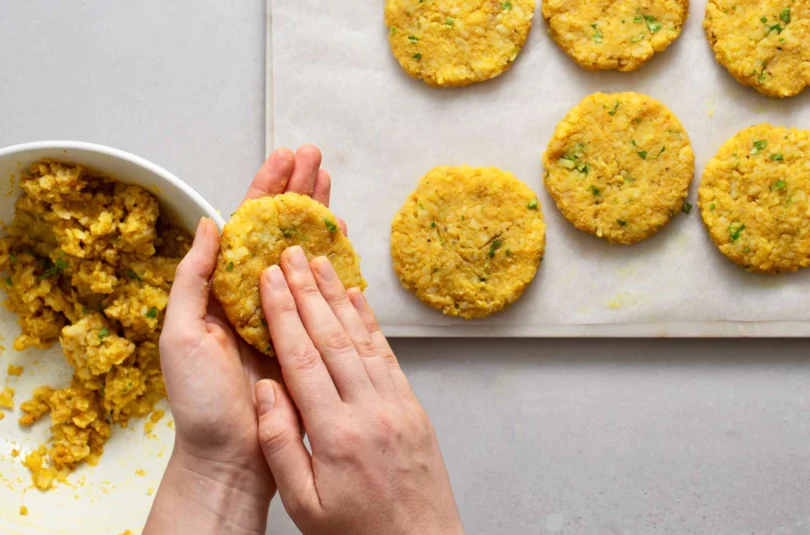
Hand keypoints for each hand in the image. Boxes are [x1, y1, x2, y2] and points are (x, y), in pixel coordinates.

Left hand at [146, 145, 341, 534]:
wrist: (233, 452)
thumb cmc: (199, 399)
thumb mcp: (181, 332)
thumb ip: (194, 277)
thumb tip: (210, 224)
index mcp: (222, 288)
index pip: (245, 226)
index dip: (264, 190)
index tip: (282, 159)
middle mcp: (254, 292)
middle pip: (278, 229)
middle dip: (296, 190)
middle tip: (314, 156)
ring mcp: (284, 309)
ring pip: (304, 249)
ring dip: (317, 214)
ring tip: (329, 180)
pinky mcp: (308, 330)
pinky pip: (324, 286)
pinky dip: (335, 257)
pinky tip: (342, 233)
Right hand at [255, 247, 464, 534]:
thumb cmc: (359, 532)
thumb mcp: (304, 505)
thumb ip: (280, 446)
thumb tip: (265, 391)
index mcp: (334, 434)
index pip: (302, 358)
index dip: (283, 313)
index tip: (270, 279)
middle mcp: (369, 409)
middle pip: (332, 337)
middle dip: (308, 291)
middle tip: (292, 253)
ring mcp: (396, 404)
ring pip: (362, 338)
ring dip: (339, 296)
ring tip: (321, 263)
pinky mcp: (412, 407)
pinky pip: (387, 355)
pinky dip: (371, 323)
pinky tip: (358, 301)